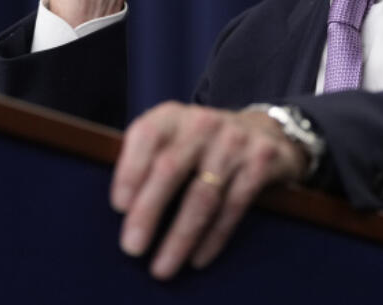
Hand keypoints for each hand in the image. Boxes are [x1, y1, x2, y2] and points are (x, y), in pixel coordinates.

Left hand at [110, 102, 307, 278]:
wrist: (263, 132)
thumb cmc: (203, 145)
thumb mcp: (174, 138)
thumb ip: (148, 160)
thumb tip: (123, 209)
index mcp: (173, 116)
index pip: (146, 135)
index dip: (130, 170)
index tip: (119, 207)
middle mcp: (203, 123)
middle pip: (170, 168)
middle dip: (148, 211)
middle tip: (132, 247)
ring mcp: (235, 141)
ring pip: (202, 195)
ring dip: (181, 236)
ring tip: (163, 266)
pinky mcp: (261, 162)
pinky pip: (233, 206)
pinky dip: (214, 236)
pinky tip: (198, 258)